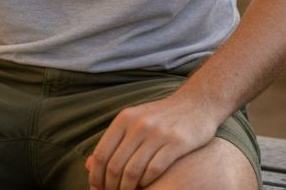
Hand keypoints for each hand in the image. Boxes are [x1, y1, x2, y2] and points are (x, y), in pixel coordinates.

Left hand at [85, 94, 222, 189]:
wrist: (198, 104)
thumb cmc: (162, 117)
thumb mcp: (135, 121)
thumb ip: (113, 141)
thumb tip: (88, 165)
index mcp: (124, 119)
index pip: (101, 155)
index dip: (96, 177)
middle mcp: (139, 125)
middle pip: (115, 166)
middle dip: (111, 187)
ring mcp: (158, 133)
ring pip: (132, 171)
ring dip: (128, 189)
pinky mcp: (177, 142)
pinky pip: (154, 169)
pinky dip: (147, 182)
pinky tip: (148, 184)